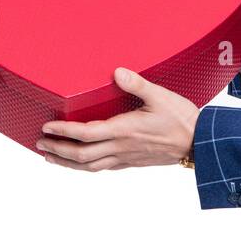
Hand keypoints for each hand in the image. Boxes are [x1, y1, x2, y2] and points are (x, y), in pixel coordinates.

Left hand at [35, 67, 199, 169]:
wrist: (200, 144)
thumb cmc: (181, 119)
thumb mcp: (160, 95)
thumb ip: (137, 84)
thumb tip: (118, 72)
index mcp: (124, 130)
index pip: (85, 134)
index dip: (63, 132)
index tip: (46, 127)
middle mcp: (121, 148)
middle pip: (81, 155)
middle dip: (58, 149)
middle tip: (40, 142)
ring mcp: (126, 158)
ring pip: (90, 167)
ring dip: (67, 163)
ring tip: (51, 158)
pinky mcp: (133, 162)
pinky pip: (104, 168)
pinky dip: (87, 167)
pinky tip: (82, 164)